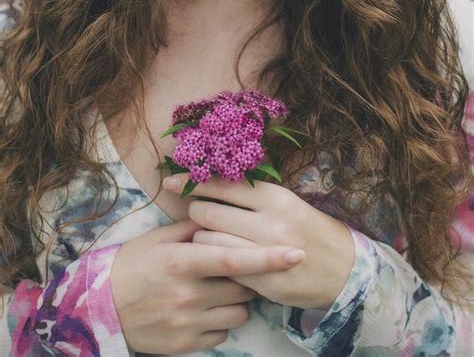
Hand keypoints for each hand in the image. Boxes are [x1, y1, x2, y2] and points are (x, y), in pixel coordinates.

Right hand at [110, 216, 306, 353]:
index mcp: (182, 262)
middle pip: (242, 287)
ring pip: (238, 313)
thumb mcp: (160, 238)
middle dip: (250, 276)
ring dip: (237, 300)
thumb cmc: (133, 264)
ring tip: (217, 288)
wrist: (101, 308)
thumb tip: (225, 212)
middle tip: (237, 265)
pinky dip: (220, 321)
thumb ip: (195, 227)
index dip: (268, 257)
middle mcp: (188, 295)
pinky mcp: (186, 346)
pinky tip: (203, 309)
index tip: (297, 253)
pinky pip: (222, 334)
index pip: (233, 259)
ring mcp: (188, 323)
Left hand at [164, 173, 355, 310]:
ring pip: (209, 238)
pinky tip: (217, 256)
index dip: (194, 181)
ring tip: (208, 234)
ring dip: (200, 236)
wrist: (344, 269)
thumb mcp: (286, 203)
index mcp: (275, 196)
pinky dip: (212, 258)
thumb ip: (253, 195)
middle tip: (196, 211)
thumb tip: (213, 182)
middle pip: (208, 210)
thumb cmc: (308, 229)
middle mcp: (269, 221)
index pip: (223, 183)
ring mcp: (265, 251)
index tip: (172, 180)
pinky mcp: (262, 279)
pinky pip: (221, 265)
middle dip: (195, 210)